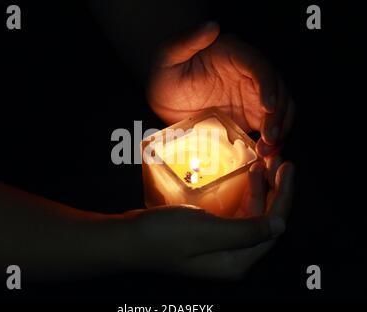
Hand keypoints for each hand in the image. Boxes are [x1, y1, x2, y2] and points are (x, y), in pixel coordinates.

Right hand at [124, 159, 293, 278]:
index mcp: (237, 261)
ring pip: (251, 214)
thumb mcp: (208, 232)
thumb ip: (247, 231)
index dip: (284, 196)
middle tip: (276, 159)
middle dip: (274, 190)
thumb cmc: (165, 235)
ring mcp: (221, 246)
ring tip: (262, 162)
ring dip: (259, 189)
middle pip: (265, 220)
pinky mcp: (209, 235)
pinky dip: (242, 194)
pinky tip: (244, 176)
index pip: (273, 227)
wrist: (131, 239)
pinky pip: (235, 212)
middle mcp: (233, 256)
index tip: (287, 167)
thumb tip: (281, 225)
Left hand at [147, 21, 293, 156]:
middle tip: (269, 138)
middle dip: (279, 115)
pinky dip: (269, 142)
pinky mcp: (247, 117)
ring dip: (279, 131)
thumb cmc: (165, 74)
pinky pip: (266, 128)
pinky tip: (264, 156)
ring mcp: (250, 97)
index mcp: (234, 56)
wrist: (162, 99)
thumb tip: (211, 26)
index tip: (267, 107)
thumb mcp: (168, 57)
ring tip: (268, 152)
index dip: (268, 86)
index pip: (260, 68)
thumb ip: (186, 41)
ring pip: (279, 111)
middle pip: (277, 91)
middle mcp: (248, 75)